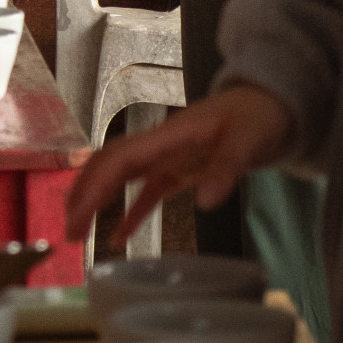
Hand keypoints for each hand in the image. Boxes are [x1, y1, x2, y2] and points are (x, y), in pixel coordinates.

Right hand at [65, 83, 292, 241]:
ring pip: (118, 177)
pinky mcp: (179, 171)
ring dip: (94, 201)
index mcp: (168, 136)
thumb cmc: (260, 114)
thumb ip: (226, 167)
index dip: (94, 185)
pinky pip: (145, 193)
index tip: (77, 215)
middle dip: (82, 195)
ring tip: (76, 234)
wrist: (274, 103)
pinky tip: (117, 240)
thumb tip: (205, 203)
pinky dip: (129, 214)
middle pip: (107, 166)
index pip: (119, 159)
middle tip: (68, 232)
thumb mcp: (249, 139)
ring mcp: (167, 158)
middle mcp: (159, 146)